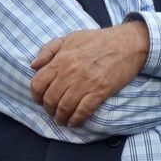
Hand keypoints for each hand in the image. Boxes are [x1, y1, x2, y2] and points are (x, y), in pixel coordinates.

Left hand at [30, 21, 149, 126]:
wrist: (127, 43)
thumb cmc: (98, 39)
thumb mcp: (70, 38)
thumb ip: (48, 50)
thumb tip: (33, 66)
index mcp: (60, 60)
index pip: (38, 84)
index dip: (36, 96)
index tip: (40, 100)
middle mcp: (69, 73)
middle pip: (50, 100)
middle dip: (49, 109)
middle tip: (53, 112)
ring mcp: (85, 83)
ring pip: (64, 108)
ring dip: (61, 118)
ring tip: (62, 119)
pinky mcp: (99, 92)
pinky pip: (82, 112)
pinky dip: (76, 120)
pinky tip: (75, 122)